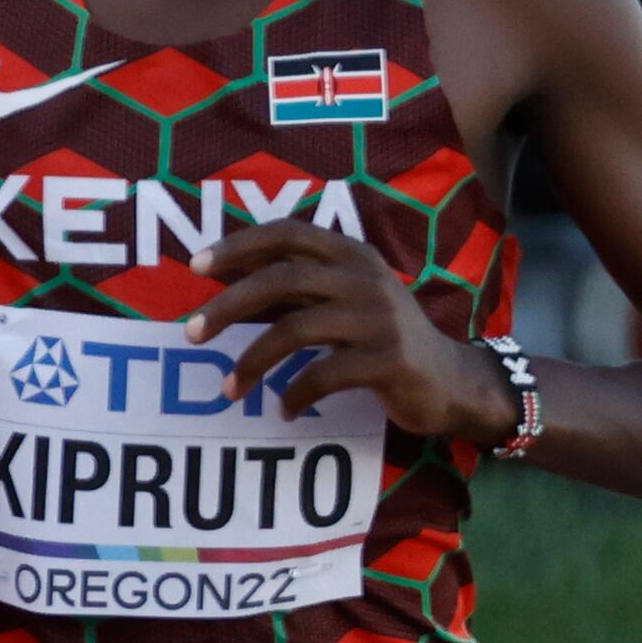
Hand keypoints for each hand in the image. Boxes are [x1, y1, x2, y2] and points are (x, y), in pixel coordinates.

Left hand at [197, 223, 514, 440]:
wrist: (451, 380)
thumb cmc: (380, 336)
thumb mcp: (343, 299)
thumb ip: (295, 286)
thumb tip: (220, 279)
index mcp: (352, 255)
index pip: (288, 233)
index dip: (239, 245)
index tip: (195, 266)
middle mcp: (366, 278)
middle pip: (281, 279)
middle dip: (227, 306)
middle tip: (190, 333)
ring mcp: (380, 318)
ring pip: (294, 330)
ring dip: (251, 361)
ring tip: (230, 389)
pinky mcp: (389, 359)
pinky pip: (322, 375)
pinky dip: (294, 394)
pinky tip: (284, 409)